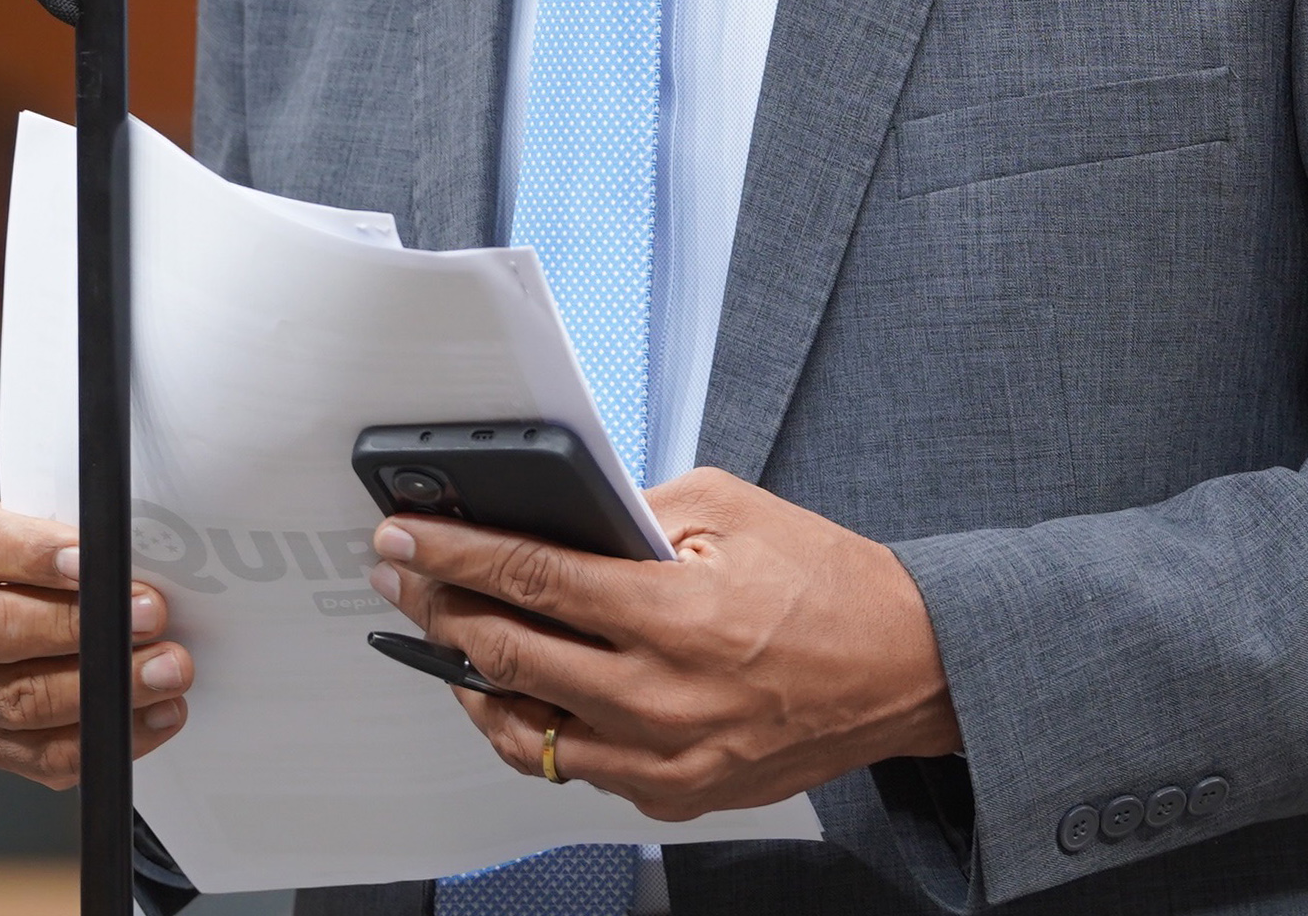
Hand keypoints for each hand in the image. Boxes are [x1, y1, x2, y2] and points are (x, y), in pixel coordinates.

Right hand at [0, 496, 195, 785]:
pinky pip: (44, 753)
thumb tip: (132, 560)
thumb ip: (85, 533)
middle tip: (149, 616)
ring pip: (20, 699)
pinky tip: (158, 713)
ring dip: (103, 688)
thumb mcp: (61, 521)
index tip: (91, 561)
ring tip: (168, 669)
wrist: (52, 601)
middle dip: (78, 625)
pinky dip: (107, 736)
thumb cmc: (63, 554)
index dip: (31, 553)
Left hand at [373, 467, 959, 818]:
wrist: (905, 670)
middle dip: (438, 609)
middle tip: (402, 578)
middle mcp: (662, 696)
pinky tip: (521, 693)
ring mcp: (665, 759)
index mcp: (675, 612)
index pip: (530, 578)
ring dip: (471, 681)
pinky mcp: (675, 796)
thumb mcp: (731, 509)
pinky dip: (538, 729)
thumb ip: (635, 511)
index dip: (453, 556)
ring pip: (525, 731)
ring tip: (448, 641)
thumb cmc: (828, 585)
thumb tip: (555, 516)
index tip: (405, 538)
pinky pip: (577, 769)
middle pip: (508, 656)